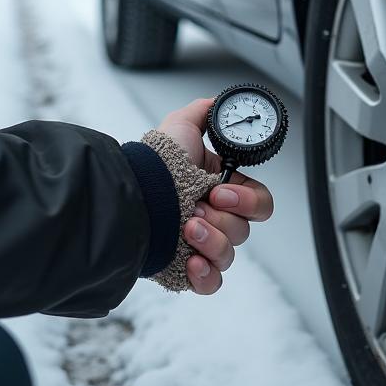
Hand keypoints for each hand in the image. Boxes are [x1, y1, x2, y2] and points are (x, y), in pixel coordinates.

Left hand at [157, 98, 274, 294]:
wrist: (127, 198)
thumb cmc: (153, 166)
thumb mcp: (180, 126)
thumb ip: (205, 113)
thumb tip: (219, 103)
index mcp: (221, 189)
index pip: (258, 203)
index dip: (248, 200)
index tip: (221, 191)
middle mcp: (213, 218)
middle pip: (244, 229)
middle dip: (223, 219)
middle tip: (197, 208)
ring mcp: (200, 245)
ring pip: (229, 254)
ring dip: (211, 241)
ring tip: (186, 229)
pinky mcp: (186, 270)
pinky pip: (212, 282)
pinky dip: (206, 275)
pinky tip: (191, 261)